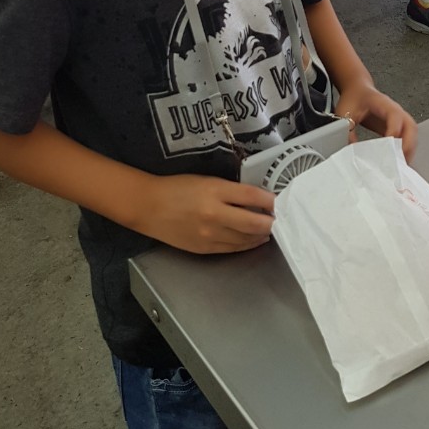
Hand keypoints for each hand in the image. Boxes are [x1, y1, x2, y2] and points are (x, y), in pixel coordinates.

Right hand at [141, 173, 274, 254]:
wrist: (150, 206)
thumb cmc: (177, 187)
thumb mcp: (207, 180)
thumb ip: (231, 190)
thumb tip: (256, 199)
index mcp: (215, 191)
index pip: (251, 197)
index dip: (270, 200)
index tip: (279, 201)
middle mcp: (214, 214)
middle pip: (253, 223)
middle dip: (270, 222)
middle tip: (278, 219)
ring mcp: (209, 235)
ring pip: (245, 239)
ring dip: (261, 235)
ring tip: (268, 229)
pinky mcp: (204, 249)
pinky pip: (232, 249)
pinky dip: (246, 244)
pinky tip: (253, 239)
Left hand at [335, 81, 417, 162]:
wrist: (357, 89)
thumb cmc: (353, 98)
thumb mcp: (344, 113)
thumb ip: (347, 132)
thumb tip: (351, 152)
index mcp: (382, 103)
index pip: (395, 115)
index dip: (394, 131)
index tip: (389, 146)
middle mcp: (394, 110)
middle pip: (410, 125)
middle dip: (408, 143)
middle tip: (400, 160)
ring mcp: (398, 118)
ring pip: (411, 132)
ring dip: (409, 148)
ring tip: (402, 164)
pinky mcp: (396, 126)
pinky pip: (407, 136)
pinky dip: (406, 149)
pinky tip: (400, 160)